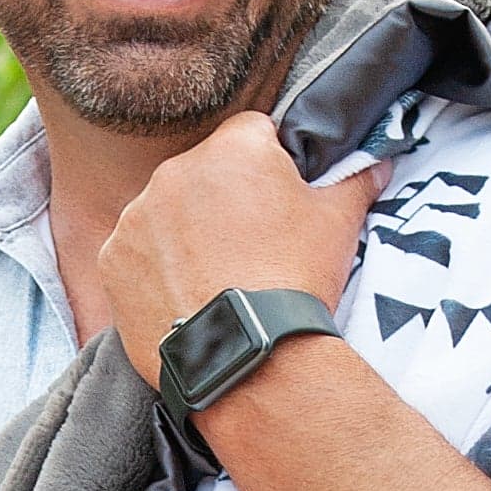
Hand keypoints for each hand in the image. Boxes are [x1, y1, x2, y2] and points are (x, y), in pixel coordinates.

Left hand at [97, 110, 378, 387]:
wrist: (250, 357)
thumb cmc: (296, 282)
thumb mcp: (338, 224)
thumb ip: (355, 180)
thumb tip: (377, 162)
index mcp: (233, 149)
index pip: (253, 132)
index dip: (269, 164)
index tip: (277, 202)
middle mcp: (176, 171)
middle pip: (204, 173)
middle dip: (223, 200)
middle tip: (250, 249)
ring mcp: (137, 216)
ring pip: (166, 213)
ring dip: (185, 235)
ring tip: (216, 280)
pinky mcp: (114, 259)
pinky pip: (136, 254)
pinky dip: (154, 271)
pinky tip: (185, 298)